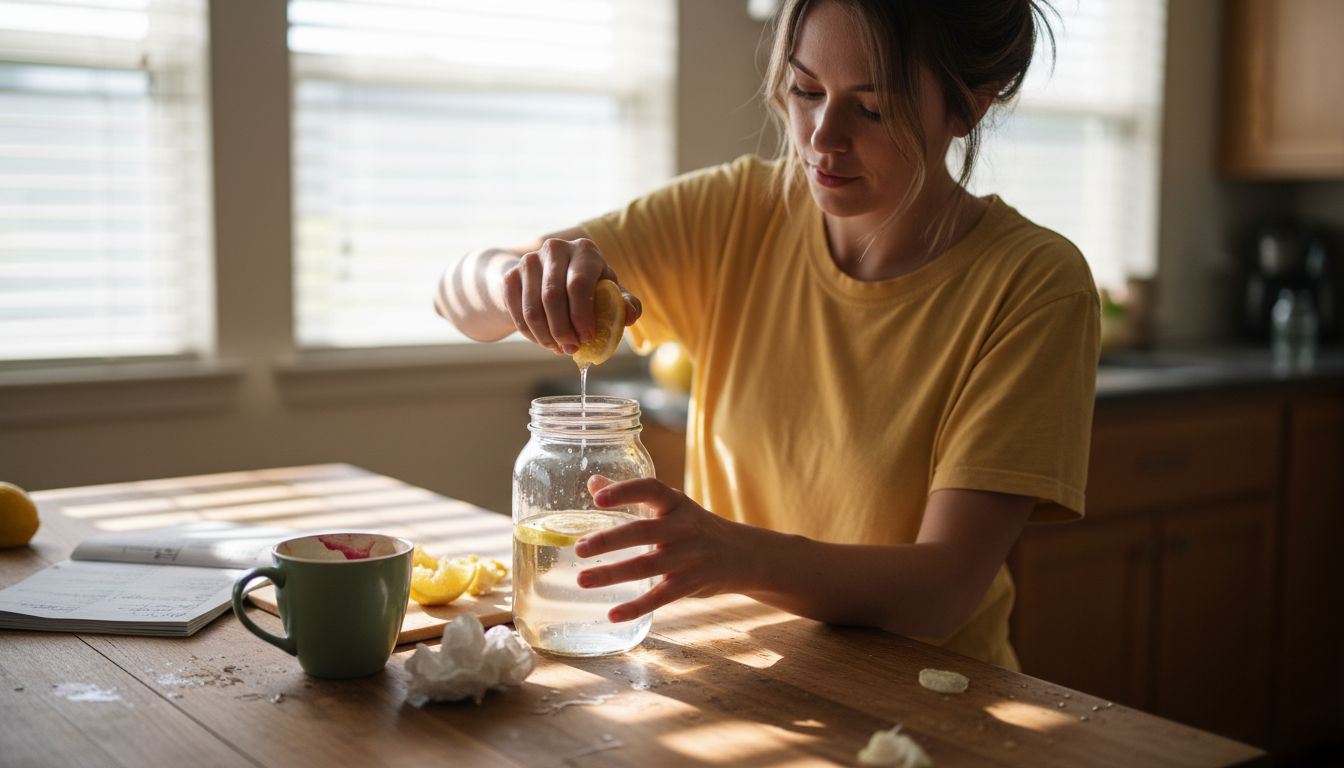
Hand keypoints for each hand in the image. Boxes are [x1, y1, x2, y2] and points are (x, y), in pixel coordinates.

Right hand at [500, 237, 640, 354]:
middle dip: (563, 330)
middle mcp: (555, 248)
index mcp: (584, 250)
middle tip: (572, 349)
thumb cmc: (587, 287)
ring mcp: (529, 260)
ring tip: (559, 349)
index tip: (587, 338)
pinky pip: (517, 313)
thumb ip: (624, 303)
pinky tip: (544, 341)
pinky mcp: (510, 275)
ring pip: (533, 308)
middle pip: (553, 297)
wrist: (547, 277)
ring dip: (546, 336)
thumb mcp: (608, 292)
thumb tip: (630, 316)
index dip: (582, 316)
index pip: (578, 284)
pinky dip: (531, 334)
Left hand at [575, 476, 753, 622]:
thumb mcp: (671, 505)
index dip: (624, 492)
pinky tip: (612, 613)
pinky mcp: (691, 584)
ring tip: (582, 580)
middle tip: (579, 548)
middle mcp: (683, 528)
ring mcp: (689, 557)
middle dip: (609, 540)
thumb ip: (632, 495)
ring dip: (612, 574)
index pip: (650, 489)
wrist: (742, 554)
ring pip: (646, 566)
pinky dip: (636, 607)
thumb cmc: (694, 526)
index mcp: (675, 503)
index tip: (597, 498)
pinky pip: (661, 597)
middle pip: (643, 532)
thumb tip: (593, 482)